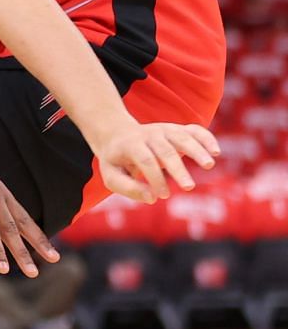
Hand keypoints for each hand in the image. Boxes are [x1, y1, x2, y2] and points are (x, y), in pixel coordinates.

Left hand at [0, 134, 59, 275]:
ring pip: (24, 220)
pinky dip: (32, 227)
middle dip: (23, 252)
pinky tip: (42, 241)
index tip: (4, 271)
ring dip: (39, 240)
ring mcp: (3, 193)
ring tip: (54, 258)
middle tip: (33, 273)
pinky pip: (21, 212)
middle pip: (11, 228)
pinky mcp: (5, 192)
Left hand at [92, 122, 218, 203]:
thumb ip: (128, 188)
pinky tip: (216, 152)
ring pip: (183, 137)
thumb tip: (151, 199)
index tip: (162, 196)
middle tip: (188, 187)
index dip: (155, 178)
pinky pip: (195, 130)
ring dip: (197, 150)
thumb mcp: (111, 175)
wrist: (117, 134)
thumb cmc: (116, 161)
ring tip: (209, 165)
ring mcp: (164, 129)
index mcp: (130, 144)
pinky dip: (206, 138)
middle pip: (166, 150)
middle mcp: (149, 134)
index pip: (146, 160)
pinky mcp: (177, 129)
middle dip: (178, 169)